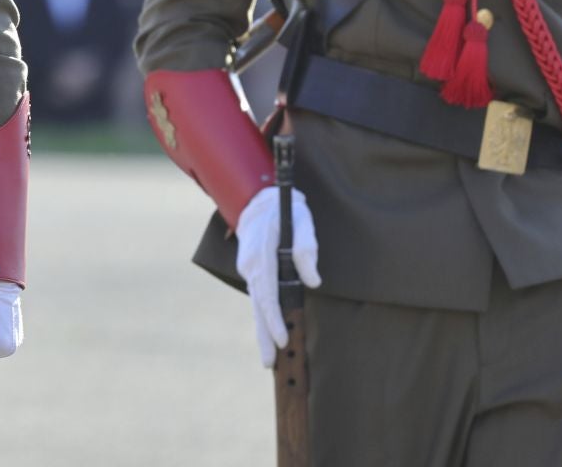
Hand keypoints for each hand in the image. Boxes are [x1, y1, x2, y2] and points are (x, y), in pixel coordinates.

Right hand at [235, 184, 320, 366]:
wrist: (259, 199)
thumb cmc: (285, 209)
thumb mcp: (302, 220)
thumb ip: (307, 249)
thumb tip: (313, 282)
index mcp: (261, 255)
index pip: (267, 293)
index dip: (274, 318)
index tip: (282, 339)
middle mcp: (250, 266)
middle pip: (257, 307)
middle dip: (264, 335)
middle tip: (269, 363)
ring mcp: (248, 269)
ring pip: (256, 305)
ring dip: (262, 331)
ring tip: (268, 358)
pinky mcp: (252, 272)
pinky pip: (258, 298)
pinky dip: (263, 318)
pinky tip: (268, 334)